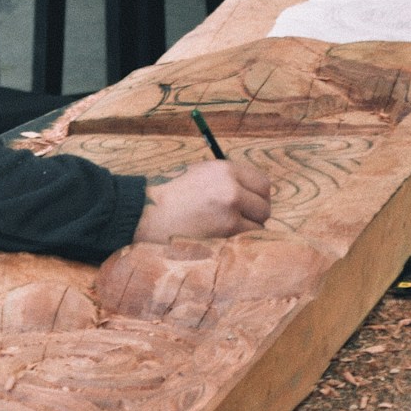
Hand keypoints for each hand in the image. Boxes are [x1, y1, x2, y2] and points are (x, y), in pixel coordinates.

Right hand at [132, 160, 272, 243]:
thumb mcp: (199, 173)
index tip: (251, 204)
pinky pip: (247, 238)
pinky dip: (239, 241)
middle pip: (265, 204)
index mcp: (225, 169)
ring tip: (227, 230)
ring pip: (259, 224)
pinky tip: (222, 238)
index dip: (258, 195)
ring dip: (248, 229)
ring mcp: (230, 211)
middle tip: (241, 220)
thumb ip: (226, 180)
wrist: (145, 211)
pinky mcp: (225, 231)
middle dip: (256, 214)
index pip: (262, 183)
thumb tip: (251, 193)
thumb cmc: (168, 193)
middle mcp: (232, 187)